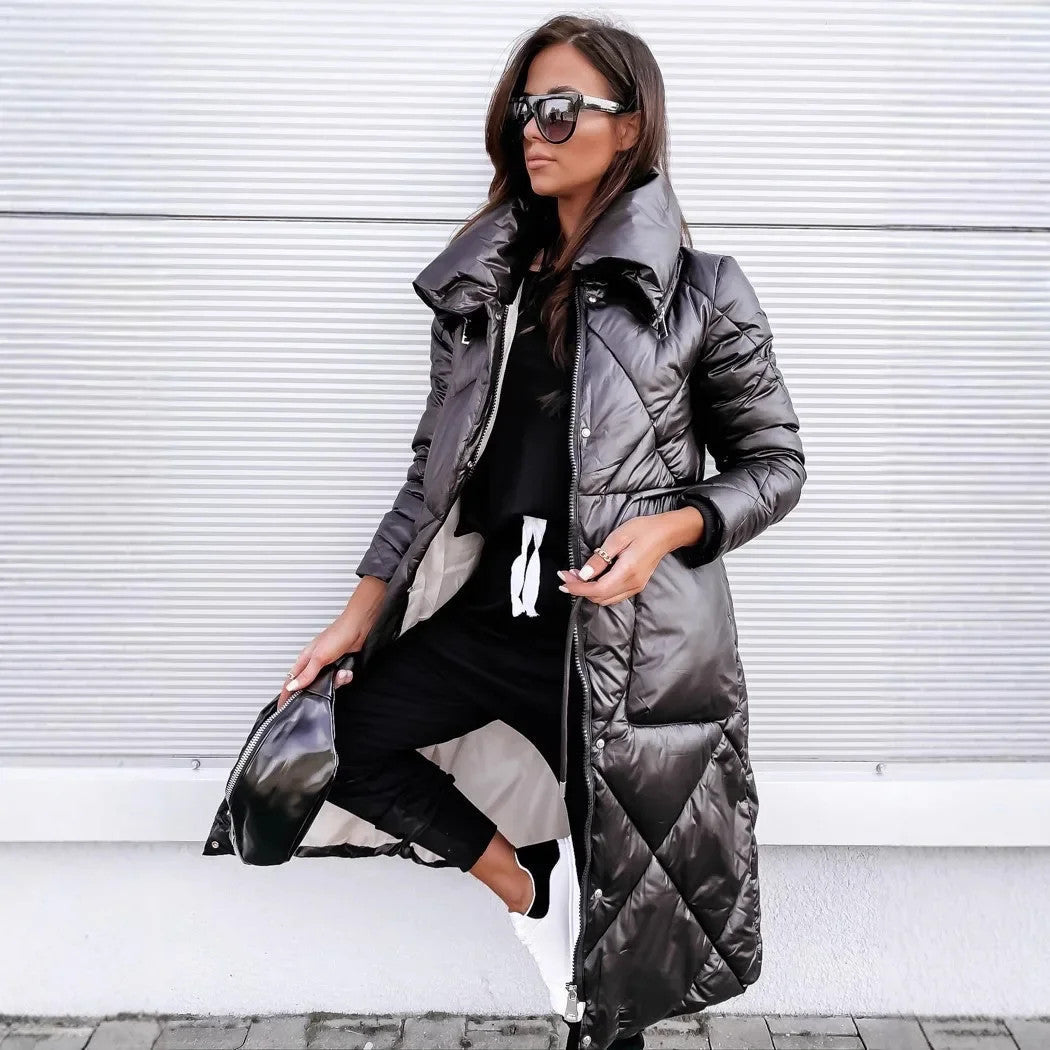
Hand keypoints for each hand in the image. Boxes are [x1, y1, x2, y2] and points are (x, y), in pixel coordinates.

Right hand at [277, 577, 385, 707]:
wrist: (358, 627)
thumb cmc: (337, 634)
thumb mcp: (319, 657)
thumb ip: (306, 674)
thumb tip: (292, 686)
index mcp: (304, 660)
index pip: (290, 681)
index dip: (286, 694)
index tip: (282, 708)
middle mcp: (314, 663)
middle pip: (311, 685)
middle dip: (321, 689)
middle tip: (329, 686)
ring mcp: (327, 665)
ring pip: (327, 684)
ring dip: (337, 681)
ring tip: (342, 673)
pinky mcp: (339, 665)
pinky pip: (339, 679)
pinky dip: (344, 677)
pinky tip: (347, 671)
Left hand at [557, 507, 705, 605]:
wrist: (667, 533)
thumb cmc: (643, 530)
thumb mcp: (618, 538)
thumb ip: (601, 558)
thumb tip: (584, 574)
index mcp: (627, 572)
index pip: (597, 589)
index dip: (578, 588)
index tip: (563, 580)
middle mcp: (632, 584)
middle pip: (599, 597)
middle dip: (579, 589)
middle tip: (566, 575)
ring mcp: (635, 587)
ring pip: (606, 599)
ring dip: (588, 591)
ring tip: (575, 577)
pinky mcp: (636, 586)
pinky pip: (613, 595)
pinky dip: (599, 590)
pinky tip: (591, 578)